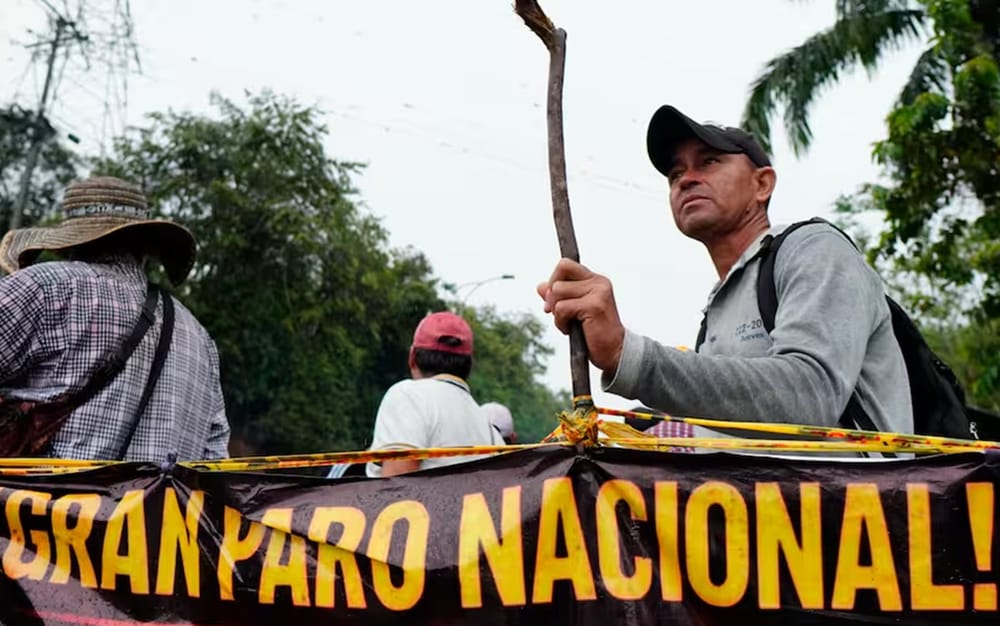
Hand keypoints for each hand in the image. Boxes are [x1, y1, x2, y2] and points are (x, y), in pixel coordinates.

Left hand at [536, 258, 624, 372]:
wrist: (613, 352)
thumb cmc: (594, 333)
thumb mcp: (573, 311)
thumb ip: (559, 296)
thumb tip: (540, 286)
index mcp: (595, 280)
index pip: (565, 265)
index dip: (554, 281)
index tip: (554, 300)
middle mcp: (598, 282)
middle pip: (558, 277)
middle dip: (552, 298)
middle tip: (559, 313)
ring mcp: (598, 292)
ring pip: (557, 292)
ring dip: (557, 313)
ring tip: (571, 323)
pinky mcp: (594, 305)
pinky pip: (561, 308)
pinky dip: (561, 322)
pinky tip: (572, 330)